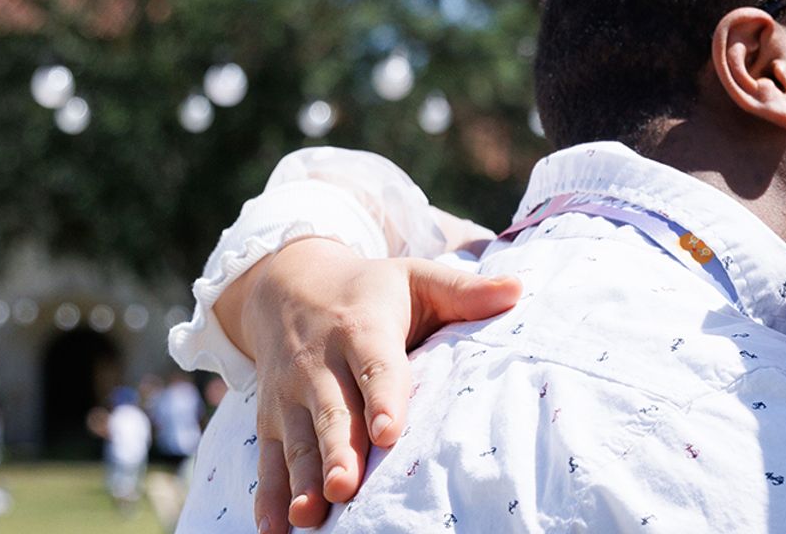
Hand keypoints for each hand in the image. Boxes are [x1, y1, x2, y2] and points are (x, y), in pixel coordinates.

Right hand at [221, 237, 521, 530]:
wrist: (288, 284)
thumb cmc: (370, 290)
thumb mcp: (415, 277)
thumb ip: (462, 291)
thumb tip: (517, 290)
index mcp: (362, 329)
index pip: (376, 367)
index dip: (383, 399)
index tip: (390, 433)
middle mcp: (320, 364)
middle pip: (332, 413)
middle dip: (338, 452)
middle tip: (345, 487)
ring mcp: (291, 394)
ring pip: (297, 441)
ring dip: (303, 479)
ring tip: (309, 515)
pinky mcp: (270, 418)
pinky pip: (268, 458)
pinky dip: (269, 494)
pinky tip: (276, 529)